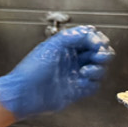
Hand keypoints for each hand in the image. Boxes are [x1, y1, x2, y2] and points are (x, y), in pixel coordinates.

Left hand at [0, 26, 114, 118]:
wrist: (25, 94)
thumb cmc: (31, 70)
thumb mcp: (52, 45)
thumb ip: (73, 35)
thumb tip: (91, 32)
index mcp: (66, 46)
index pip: (90, 39)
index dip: (97, 40)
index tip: (98, 44)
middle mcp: (73, 59)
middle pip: (99, 53)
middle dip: (103, 53)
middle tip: (99, 55)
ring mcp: (75, 75)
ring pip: (99, 69)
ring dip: (97, 69)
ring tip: (85, 71)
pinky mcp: (77, 90)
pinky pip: (94, 85)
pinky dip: (91, 83)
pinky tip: (80, 82)